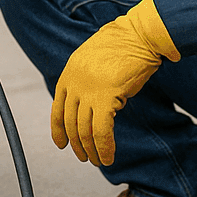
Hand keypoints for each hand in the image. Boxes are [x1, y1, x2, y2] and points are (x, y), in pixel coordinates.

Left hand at [51, 0, 180, 165]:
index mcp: (69, 73)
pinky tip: (108, 158)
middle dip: (77, 145)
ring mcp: (89, 90)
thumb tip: (89, 103)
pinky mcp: (107, 97)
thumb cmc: (124, 44)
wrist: (139, 34)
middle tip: (85, 157)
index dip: (58, 130)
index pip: (57, 108)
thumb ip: (86, 79)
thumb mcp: (94, 59)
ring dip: (91, 150)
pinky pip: (102, 131)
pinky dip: (104, 148)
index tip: (62, 145)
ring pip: (85, 130)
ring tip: (98, 161)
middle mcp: (75, 83)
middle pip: (71, 123)